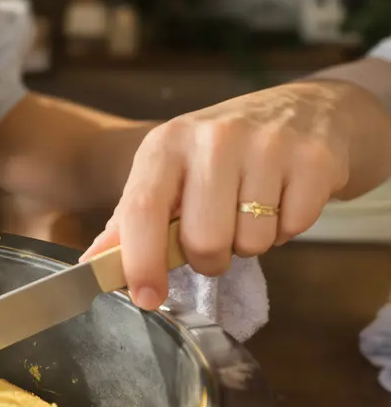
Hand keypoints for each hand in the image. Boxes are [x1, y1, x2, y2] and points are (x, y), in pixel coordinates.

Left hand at [80, 80, 355, 309]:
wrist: (305, 110)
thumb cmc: (224, 152)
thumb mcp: (169, 171)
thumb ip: (131, 218)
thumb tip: (93, 263)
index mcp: (166, 144)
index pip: (142, 210)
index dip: (140, 261)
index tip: (145, 297)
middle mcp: (213, 138)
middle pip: (203, 240)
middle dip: (209, 257)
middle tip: (216, 234)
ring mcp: (266, 146)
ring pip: (251, 242)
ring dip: (251, 243)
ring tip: (252, 210)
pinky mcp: (312, 160)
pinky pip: (293, 229)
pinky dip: (288, 229)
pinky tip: (282, 199)